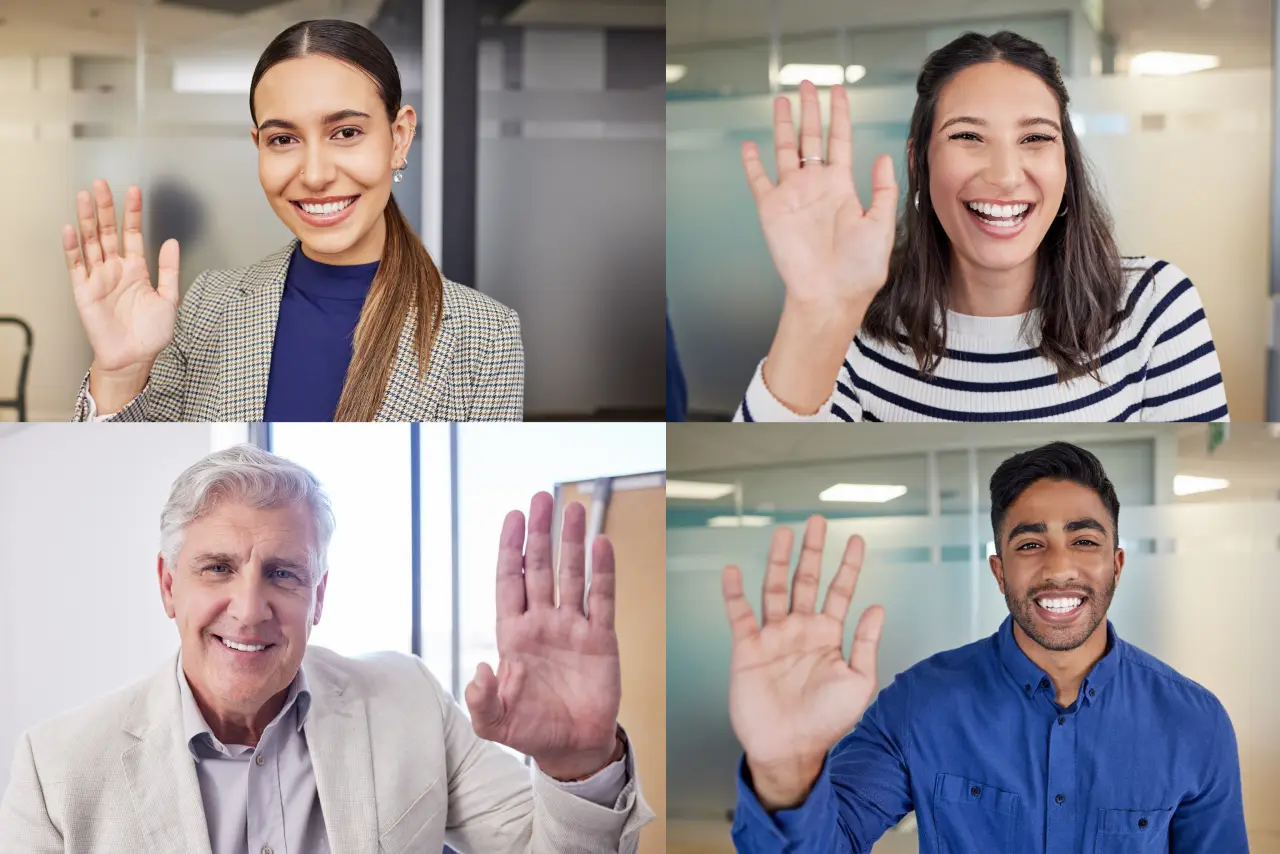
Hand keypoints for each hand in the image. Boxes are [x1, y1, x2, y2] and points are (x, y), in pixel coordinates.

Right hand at [62, 180, 179, 384]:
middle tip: (102, 184)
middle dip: (105, 207)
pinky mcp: (84, 290)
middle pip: (108, 231)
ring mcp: (98, 277)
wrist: (135, 357)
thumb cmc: (151, 333)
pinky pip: (76, 265)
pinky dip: (72, 247)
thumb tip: (172, 242)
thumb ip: (169, 270)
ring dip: (87, 219)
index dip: (133, 213)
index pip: (133, 234)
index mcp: (136, 269)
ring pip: (90, 242)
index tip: (134, 192)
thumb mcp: (169, 299)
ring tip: (85, 196)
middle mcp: (115, 269)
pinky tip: (70, 229)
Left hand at [465, 492, 622, 781]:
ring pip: (573, 574)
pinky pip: (603, 597)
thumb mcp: (494, 722)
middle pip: (541, 567)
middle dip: (540, 533)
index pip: (510, 581)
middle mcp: (543, 623)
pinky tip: (602, 544)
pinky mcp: (601, 638)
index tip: (514, 517)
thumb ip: (481, 699)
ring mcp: (573, 627)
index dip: (511, 549)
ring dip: (572, 543)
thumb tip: (480, 668)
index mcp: (514, 635)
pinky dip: (603, 571)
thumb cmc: (531, 731)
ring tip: (573, 509)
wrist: (573, 748)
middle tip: (542, 498)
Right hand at [722, 516, 883, 809]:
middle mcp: (800, 630)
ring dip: (778, 560)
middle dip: (812, 551)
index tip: (855, 540)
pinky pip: (740, 614)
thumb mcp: (859, 683)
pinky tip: (733, 571)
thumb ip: (866, 643)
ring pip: (774, 588)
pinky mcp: (748, 648)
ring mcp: (774, 637)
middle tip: (817, 522)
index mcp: (828, 636)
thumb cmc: (827, 723)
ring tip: (783, 533)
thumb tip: (877, 608)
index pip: (840, 592)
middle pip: (806, 580)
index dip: (849, 565)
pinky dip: (734, 592)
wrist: (790, 748)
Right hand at [742, 81, 897, 317]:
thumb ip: (884, 190)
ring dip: (784, 125)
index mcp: (842, 186)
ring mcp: (793, 196)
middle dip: (811, 109)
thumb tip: (885, 154)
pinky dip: (753, 163)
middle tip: (809, 83)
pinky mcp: (772, 210)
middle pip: (811, 137)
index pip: (840, 139)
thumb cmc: (859, 270)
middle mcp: (816, 186)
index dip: (840, 114)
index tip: (840, 90)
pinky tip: (750, 145)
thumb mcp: (882, 226)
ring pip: (785, 150)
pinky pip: (759, 181)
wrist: (830, 296)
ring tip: (783, 100)